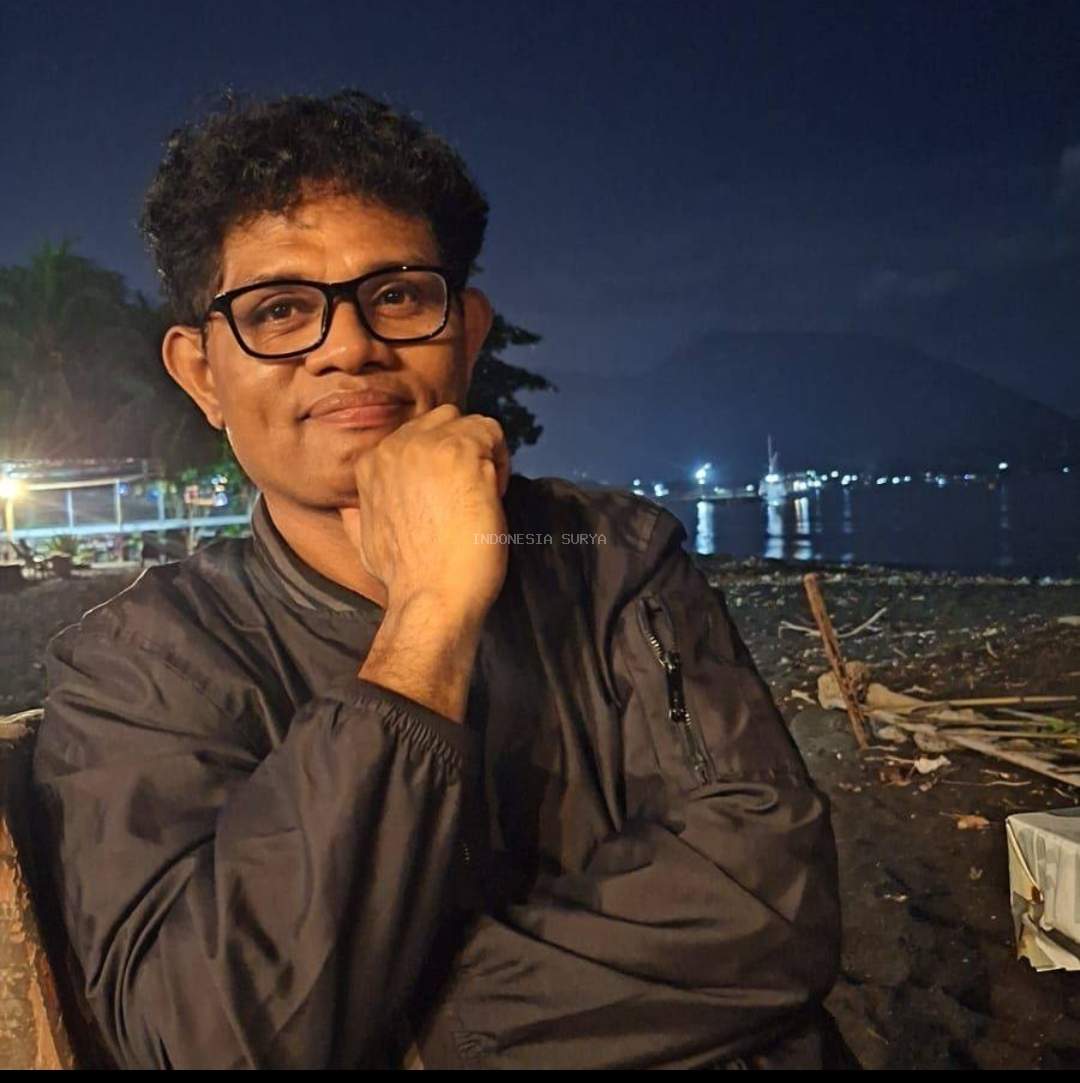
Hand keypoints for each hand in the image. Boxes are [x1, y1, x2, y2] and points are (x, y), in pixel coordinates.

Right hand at [337, 404, 510, 619]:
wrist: (431, 598)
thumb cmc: (405, 579)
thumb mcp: (363, 541)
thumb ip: (357, 515)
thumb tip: (349, 508)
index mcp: (370, 464)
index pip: (416, 435)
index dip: (439, 462)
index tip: (447, 494)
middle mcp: (394, 447)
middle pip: (442, 420)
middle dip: (461, 448)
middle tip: (469, 491)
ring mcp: (427, 446)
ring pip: (469, 424)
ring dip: (483, 454)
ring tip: (482, 494)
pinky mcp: (461, 453)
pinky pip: (492, 432)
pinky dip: (501, 459)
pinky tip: (494, 494)